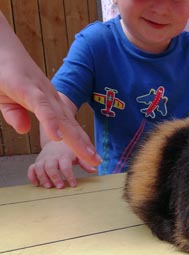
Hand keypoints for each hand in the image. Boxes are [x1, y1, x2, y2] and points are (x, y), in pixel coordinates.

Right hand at [0, 12, 100, 166]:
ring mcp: (43, 95)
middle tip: (98, 162)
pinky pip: (42, 108)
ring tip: (88, 155)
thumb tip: (25, 130)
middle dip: (85, 146)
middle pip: (71, 128)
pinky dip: (51, 123)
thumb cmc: (6, 75)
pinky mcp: (29, 90)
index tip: (92, 160)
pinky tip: (58, 137)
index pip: (69, 129)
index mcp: (50, 106)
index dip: (80, 145)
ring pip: (62, 121)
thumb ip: (17, 115)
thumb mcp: (9, 102)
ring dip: (76, 139)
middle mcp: (52, 101)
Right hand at [27, 141, 96, 188]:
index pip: (66, 165)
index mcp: (64, 155)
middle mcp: (52, 157)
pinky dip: (32, 177)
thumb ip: (86, 162)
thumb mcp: (79, 154)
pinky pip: (31, 169)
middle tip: (60, 187)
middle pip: (50, 167)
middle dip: (55, 177)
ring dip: (43, 178)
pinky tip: (37, 184)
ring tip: (49, 187)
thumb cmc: (70, 150)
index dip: (69, 175)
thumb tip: (94, 169)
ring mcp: (43, 159)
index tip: (73, 184)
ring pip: (39, 168)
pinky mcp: (37, 162)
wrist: (57, 141)